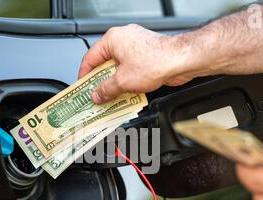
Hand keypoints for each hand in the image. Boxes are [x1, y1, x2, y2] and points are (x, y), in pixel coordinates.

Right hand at [78, 24, 201, 103]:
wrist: (181, 60)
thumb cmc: (156, 61)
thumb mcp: (122, 81)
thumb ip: (105, 89)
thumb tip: (97, 94)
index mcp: (113, 39)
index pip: (90, 58)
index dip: (84, 75)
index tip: (82, 88)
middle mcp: (123, 39)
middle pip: (104, 63)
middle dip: (99, 81)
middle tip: (94, 95)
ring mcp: (135, 46)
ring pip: (118, 67)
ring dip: (113, 83)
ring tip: (109, 98)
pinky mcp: (146, 54)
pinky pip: (130, 69)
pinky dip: (126, 81)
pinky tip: (124, 93)